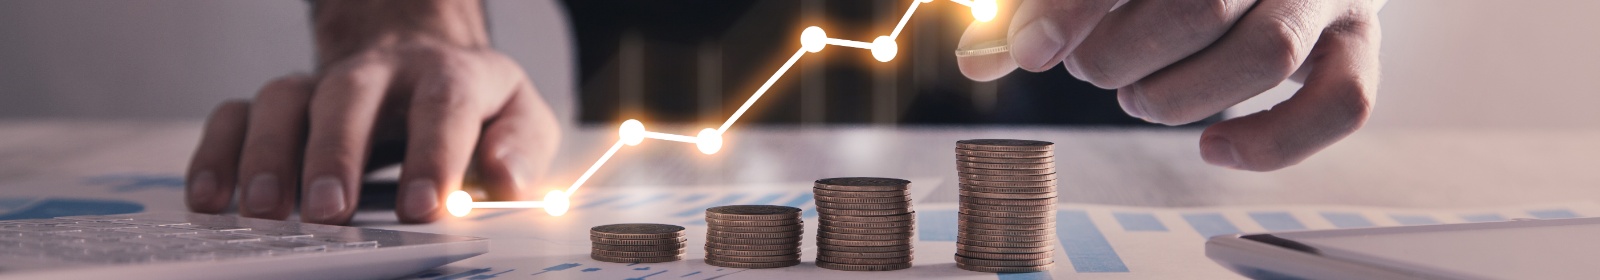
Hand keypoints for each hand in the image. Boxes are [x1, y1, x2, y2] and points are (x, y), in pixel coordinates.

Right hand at [185, 0, 559, 223]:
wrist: (422, 60)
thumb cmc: (474, 105)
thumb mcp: (519, 117)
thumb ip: (521, 146)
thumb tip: (506, 176)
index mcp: (449, 75)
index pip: (444, 106)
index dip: (434, 155)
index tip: (424, 208)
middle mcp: (380, 72)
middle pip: (349, 97)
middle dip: (336, 154)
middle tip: (331, 212)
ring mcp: (324, 84)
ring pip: (283, 100)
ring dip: (267, 155)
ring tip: (264, 212)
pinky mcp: (285, 104)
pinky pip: (238, 114)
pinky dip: (218, 153)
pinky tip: (212, 200)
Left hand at [958, 0, 1384, 170]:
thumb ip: (1047, 8)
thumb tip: (976, 60)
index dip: (1074, 8)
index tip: (1031, 50)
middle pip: (1202, 7)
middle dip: (1122, 57)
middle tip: (1092, 68)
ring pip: (1266, 57)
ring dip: (1181, 97)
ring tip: (1140, 97)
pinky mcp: (1357, 42)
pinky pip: (1340, 104)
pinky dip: (1271, 142)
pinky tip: (1214, 146)